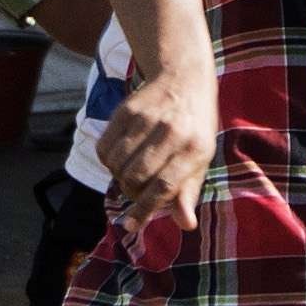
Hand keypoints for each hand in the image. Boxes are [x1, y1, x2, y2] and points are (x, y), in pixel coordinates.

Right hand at [98, 60, 218, 222]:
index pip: (165, 187)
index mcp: (195, 148)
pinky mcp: (126, 109)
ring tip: (130, 173)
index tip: (130, 226)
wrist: (183, 79)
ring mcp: (147, 118)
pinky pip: (105, 147)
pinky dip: (108, 161)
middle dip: (131, 193)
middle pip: (136, 177)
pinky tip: (121, 158)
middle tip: (137, 191)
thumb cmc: (195, 127)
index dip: (145, 210)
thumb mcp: (201, 158)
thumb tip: (186, 225)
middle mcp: (171, 132)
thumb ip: (190, 192)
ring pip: (117, 164)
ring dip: (118, 177)